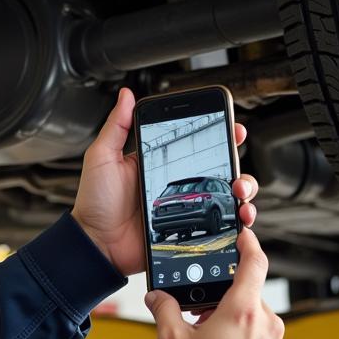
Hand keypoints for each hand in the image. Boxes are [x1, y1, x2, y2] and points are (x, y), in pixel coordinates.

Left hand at [71, 87, 257, 276]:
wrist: (98, 243)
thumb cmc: (95, 202)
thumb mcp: (102, 157)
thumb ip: (117, 126)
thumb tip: (127, 95)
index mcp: (158, 163)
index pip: (194, 143)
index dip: (217, 132)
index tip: (232, 125)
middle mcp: (176, 183)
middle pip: (218, 167)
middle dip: (236, 158)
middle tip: (235, 155)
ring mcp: (185, 207)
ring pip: (227, 194)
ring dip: (242, 187)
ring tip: (238, 189)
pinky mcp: (190, 229)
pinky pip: (222, 223)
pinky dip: (237, 218)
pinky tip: (238, 214)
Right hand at [144, 228, 288, 338]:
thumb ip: (164, 311)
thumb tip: (158, 298)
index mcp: (242, 310)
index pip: (254, 263)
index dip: (249, 244)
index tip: (244, 235)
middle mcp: (266, 324)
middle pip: (248, 295)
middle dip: (224, 298)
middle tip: (200, 313)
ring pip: (254, 319)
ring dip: (233, 321)